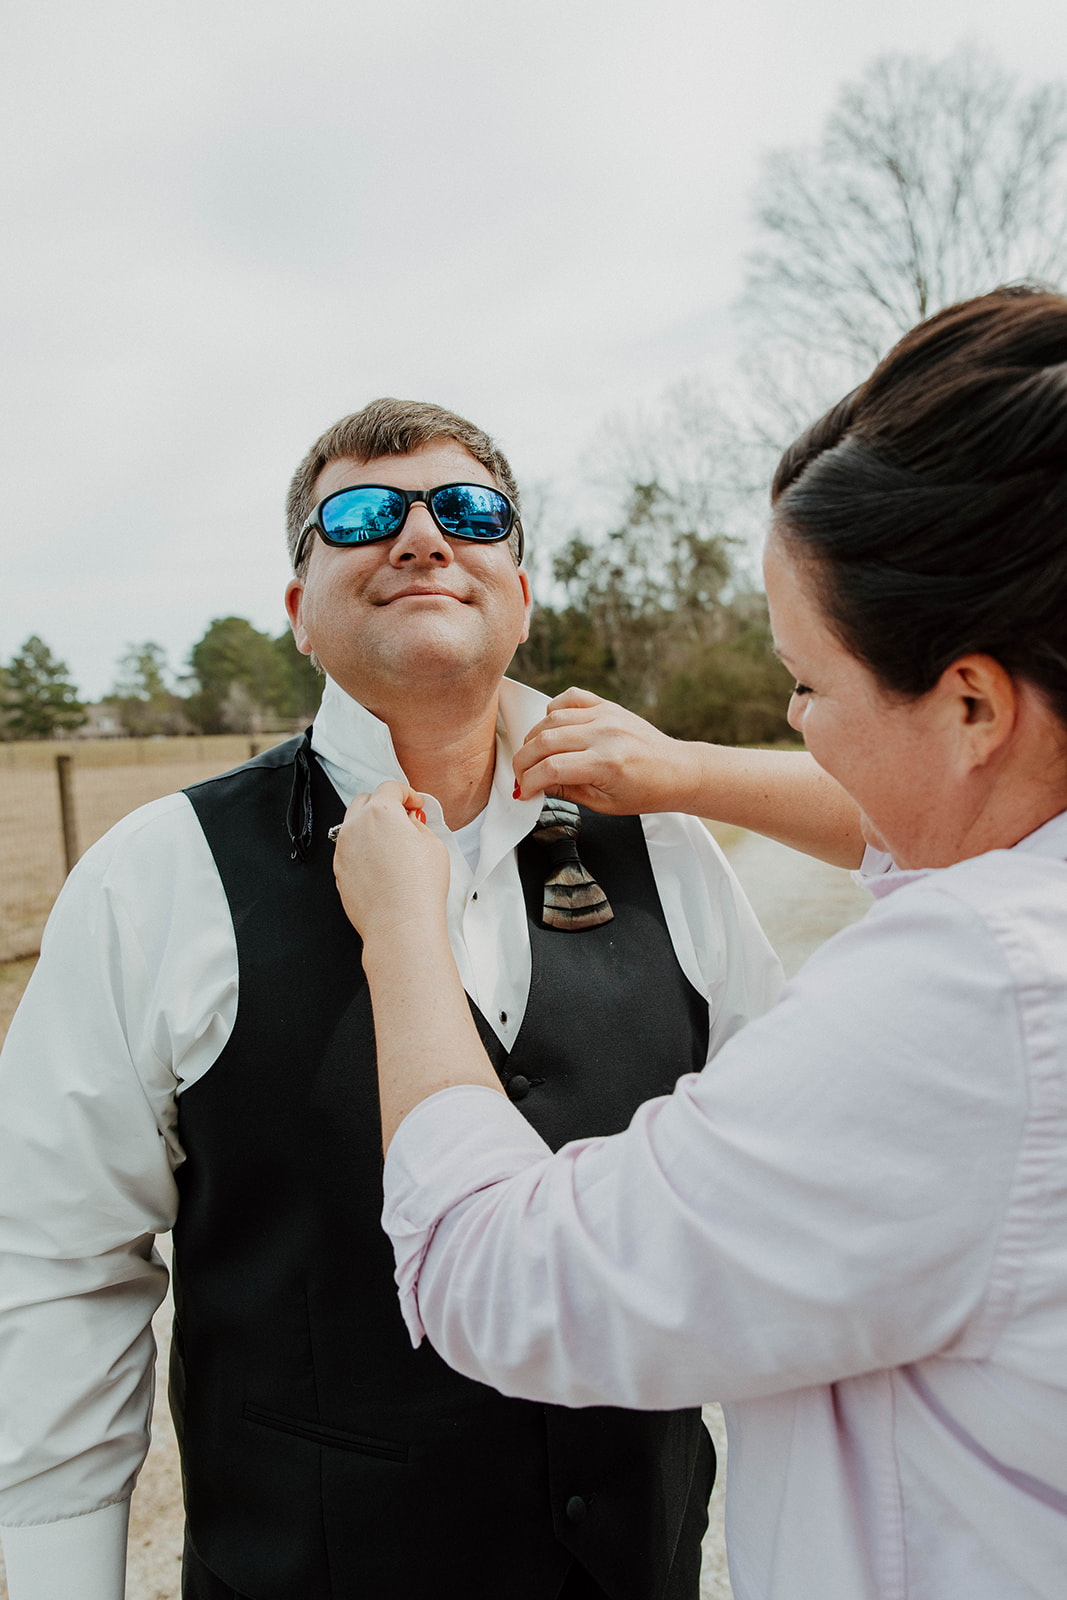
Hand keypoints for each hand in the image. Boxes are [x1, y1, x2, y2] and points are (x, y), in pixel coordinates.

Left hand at [332, 782, 449, 944]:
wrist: (399, 924)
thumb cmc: (418, 888)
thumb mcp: (433, 845)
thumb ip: (417, 825)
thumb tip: (410, 823)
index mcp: (380, 812)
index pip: (390, 787)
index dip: (407, 793)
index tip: (415, 804)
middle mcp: (355, 826)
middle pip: (364, 800)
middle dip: (383, 804)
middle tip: (402, 818)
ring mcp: (343, 849)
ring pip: (352, 825)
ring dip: (370, 826)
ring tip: (391, 843)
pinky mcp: (338, 871)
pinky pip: (348, 850)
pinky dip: (362, 849)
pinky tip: (381, 864)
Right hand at [512, 687, 701, 813]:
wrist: (677, 770)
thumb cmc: (646, 791)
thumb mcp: (603, 804)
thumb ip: (565, 791)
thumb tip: (534, 785)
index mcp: (606, 764)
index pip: (551, 769)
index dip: (528, 781)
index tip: (523, 791)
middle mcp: (604, 734)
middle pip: (544, 741)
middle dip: (523, 761)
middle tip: (521, 775)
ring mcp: (606, 715)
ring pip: (551, 719)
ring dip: (533, 738)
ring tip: (534, 756)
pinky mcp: (607, 705)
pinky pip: (569, 698)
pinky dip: (553, 711)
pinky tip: (552, 728)